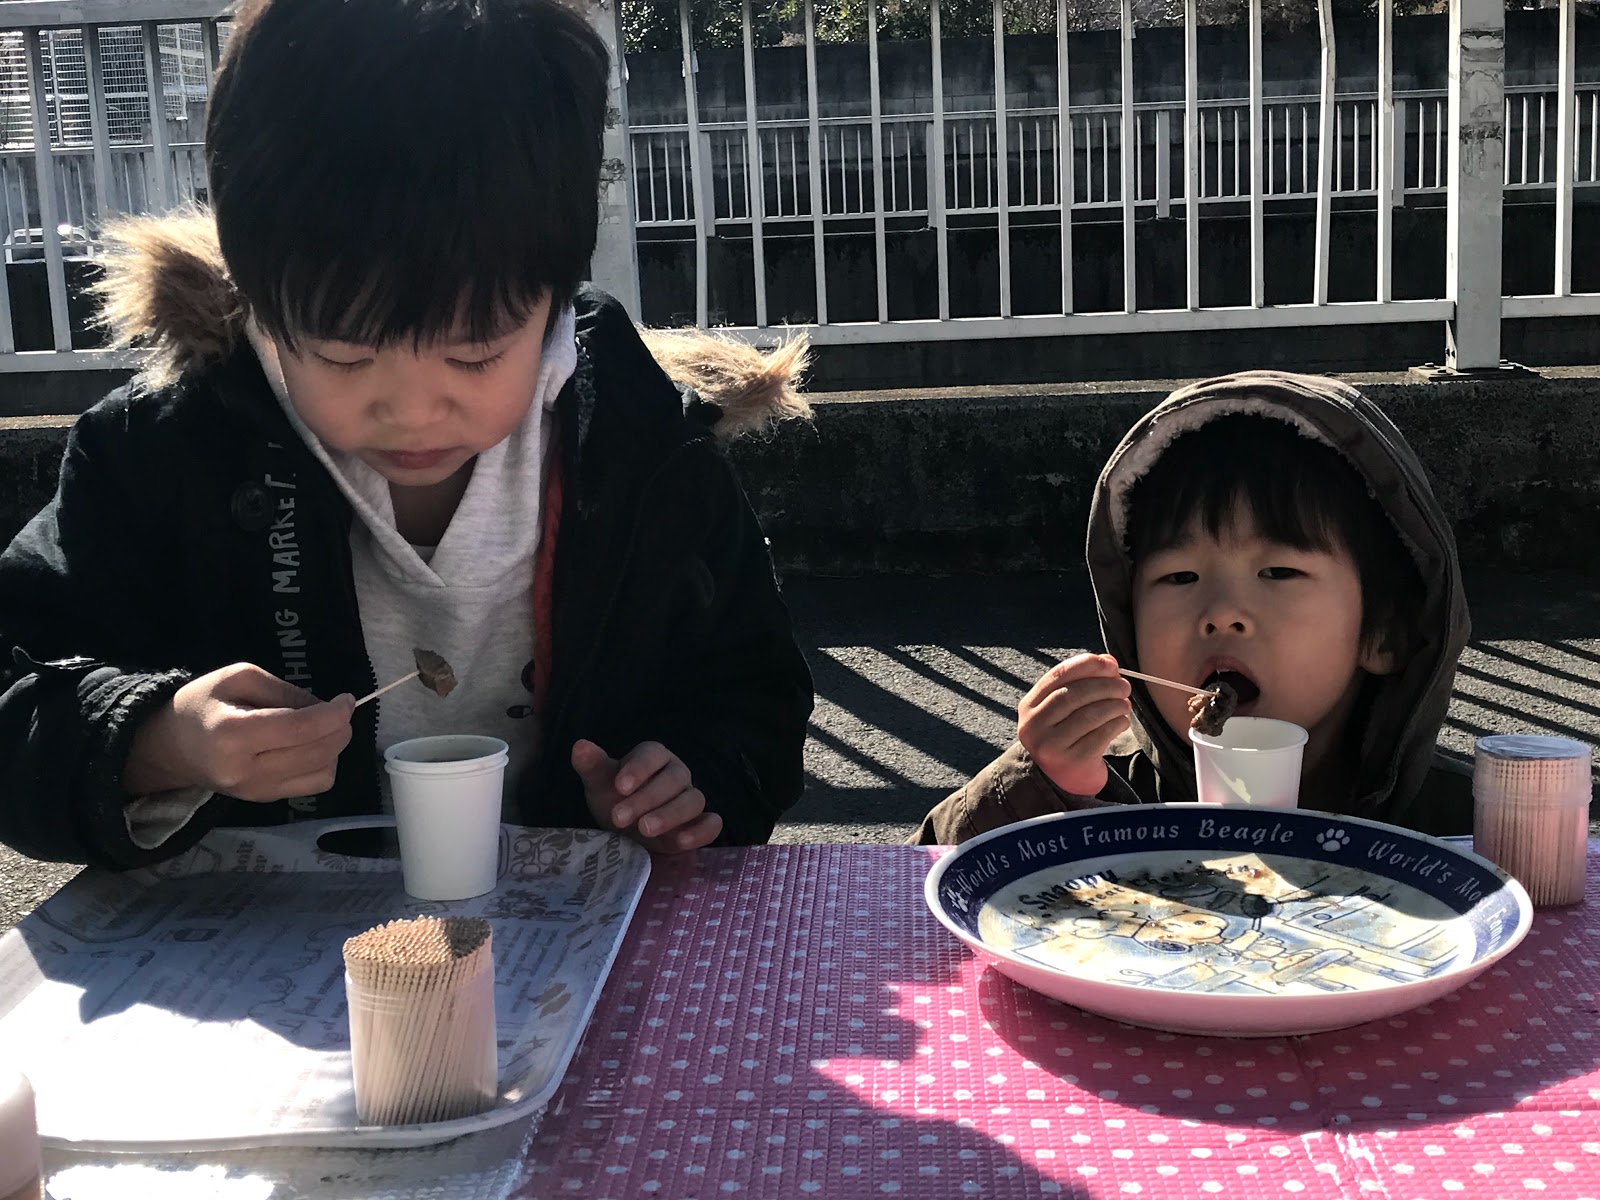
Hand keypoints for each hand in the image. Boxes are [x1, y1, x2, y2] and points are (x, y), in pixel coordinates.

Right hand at [123, 663, 354, 800]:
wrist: (172, 746)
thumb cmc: (203, 704)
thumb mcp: (239, 678)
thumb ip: (285, 691)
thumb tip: (326, 708)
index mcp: (233, 734)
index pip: (299, 729)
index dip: (333, 714)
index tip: (347, 699)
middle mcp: (246, 770)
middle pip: (316, 752)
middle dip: (339, 728)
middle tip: (338, 710)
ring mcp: (256, 791)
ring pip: (323, 772)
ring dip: (335, 747)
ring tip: (321, 727)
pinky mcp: (265, 800)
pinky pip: (314, 785)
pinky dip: (325, 764)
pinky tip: (312, 747)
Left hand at [571, 739, 721, 853]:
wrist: (627, 830)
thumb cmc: (614, 799)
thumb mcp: (599, 784)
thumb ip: (591, 766)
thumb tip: (580, 746)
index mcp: (654, 757)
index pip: (653, 754)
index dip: (638, 768)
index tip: (619, 787)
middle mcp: (677, 774)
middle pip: (674, 779)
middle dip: (647, 798)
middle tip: (620, 818)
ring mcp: (691, 799)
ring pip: (693, 800)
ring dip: (670, 815)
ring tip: (645, 831)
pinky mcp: (700, 824)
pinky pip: (712, 824)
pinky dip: (701, 832)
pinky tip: (682, 843)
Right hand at [1017, 653, 1131, 797]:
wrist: (1063, 778)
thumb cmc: (1067, 734)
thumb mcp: (1066, 707)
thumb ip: (1083, 681)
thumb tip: (1110, 661)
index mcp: (1029, 706)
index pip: (1057, 675)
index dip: (1086, 665)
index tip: (1110, 665)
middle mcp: (1034, 726)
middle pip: (1073, 695)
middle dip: (1104, 686)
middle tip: (1124, 686)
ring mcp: (1051, 746)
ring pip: (1089, 715)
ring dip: (1114, 705)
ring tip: (1124, 704)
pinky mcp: (1072, 761)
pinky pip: (1101, 735)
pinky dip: (1117, 724)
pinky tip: (1122, 722)